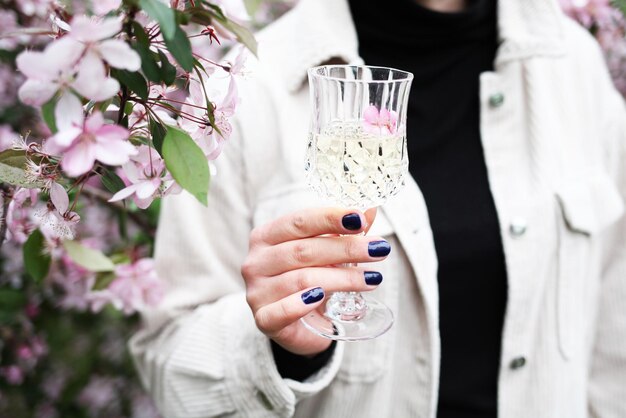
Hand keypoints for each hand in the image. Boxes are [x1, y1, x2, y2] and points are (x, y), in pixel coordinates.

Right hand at [241, 207, 389, 355]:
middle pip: (303, 250)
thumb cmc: (311, 280)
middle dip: (346, 248)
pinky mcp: (263, 320)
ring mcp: (257, 292)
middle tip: (378, 249)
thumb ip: (345, 232)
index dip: (330, 218)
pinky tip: (320, 298)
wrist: (299, 326)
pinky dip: (300, 304)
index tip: (361, 219)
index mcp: (267, 236)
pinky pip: (281, 312)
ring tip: (372, 278)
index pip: (299, 221)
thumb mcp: (327, 253)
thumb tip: (370, 209)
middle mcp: (257, 261)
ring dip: (341, 278)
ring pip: (301, 279)